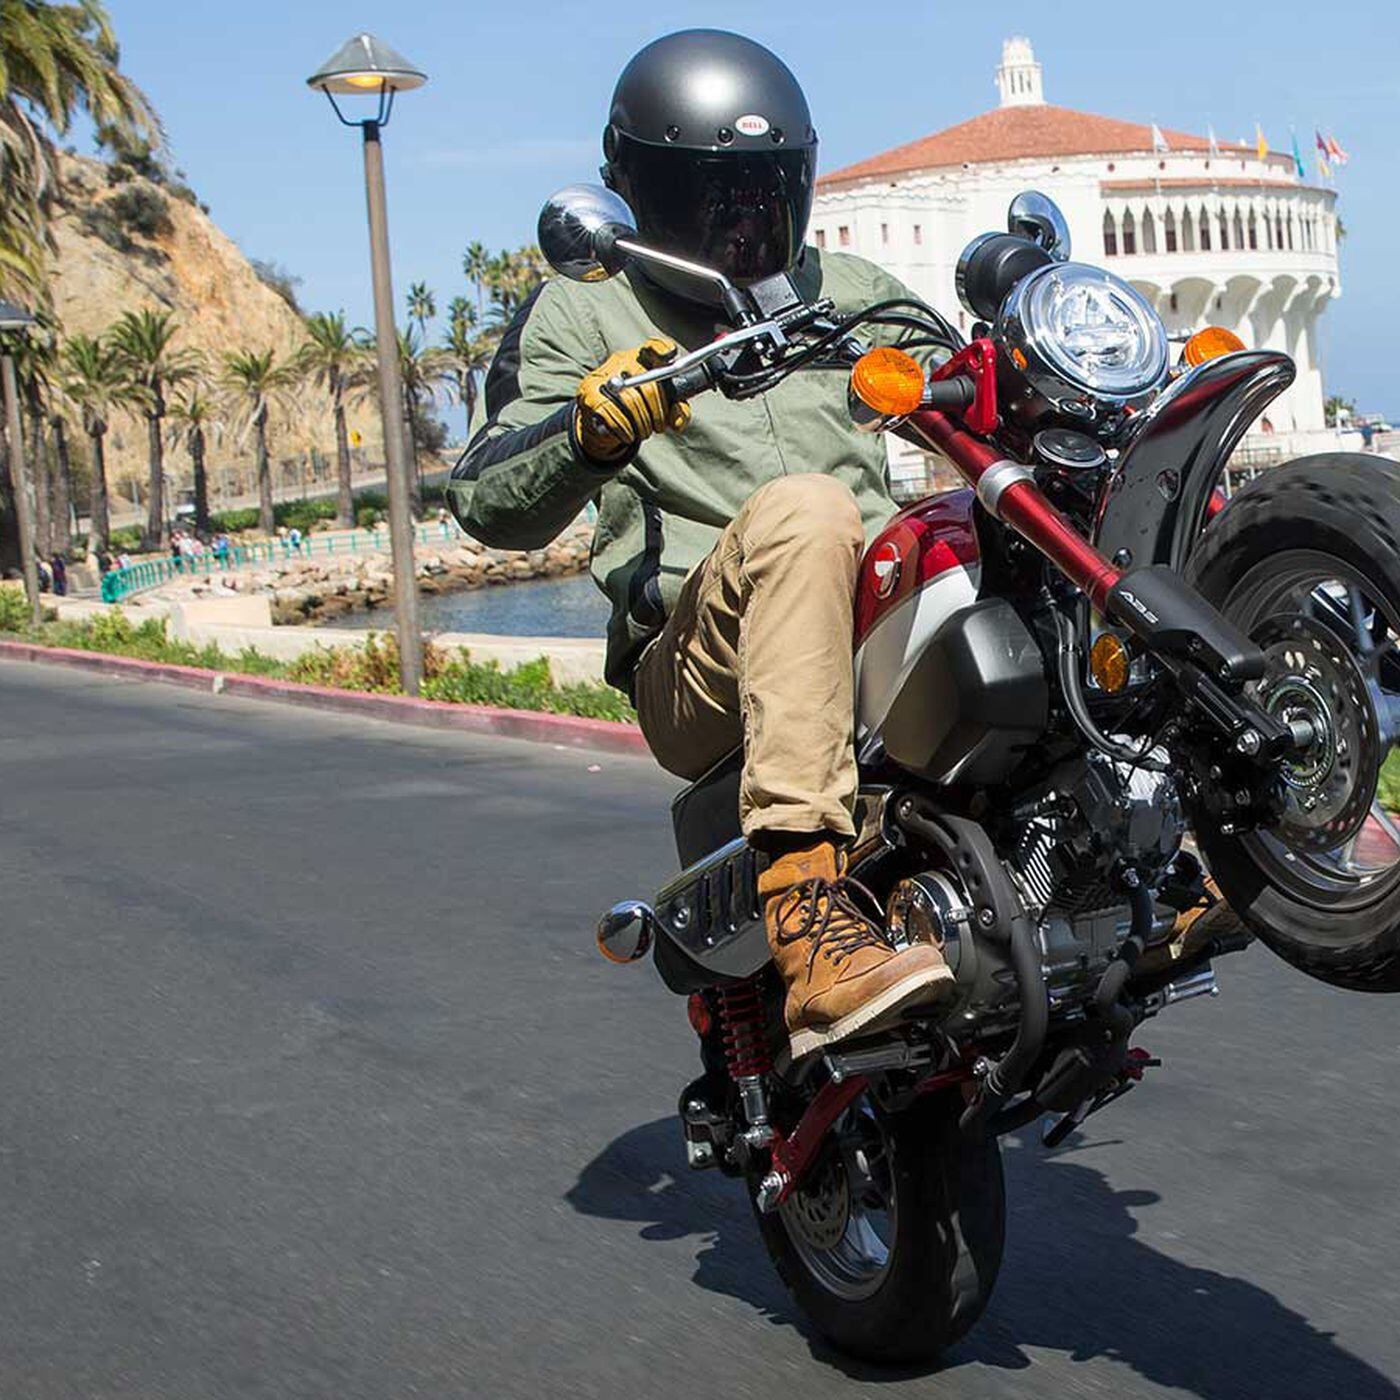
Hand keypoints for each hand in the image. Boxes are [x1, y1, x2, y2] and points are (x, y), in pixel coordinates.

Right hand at [574, 337, 691, 462]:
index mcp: (641, 358)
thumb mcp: (662, 407)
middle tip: (658, 426)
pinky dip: (625, 429)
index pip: (654, 347)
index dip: (664, 351)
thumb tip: (678, 423)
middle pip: (648, 384)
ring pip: (631, 401)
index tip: (671, 358)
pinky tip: (628, 434)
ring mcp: (603, 376)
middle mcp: (622, 362)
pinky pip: (613, 414)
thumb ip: (676, 410)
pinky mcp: (589, 394)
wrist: (602, 423)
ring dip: (642, 424)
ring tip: (644, 431)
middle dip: (658, 411)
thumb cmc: (638, 410)